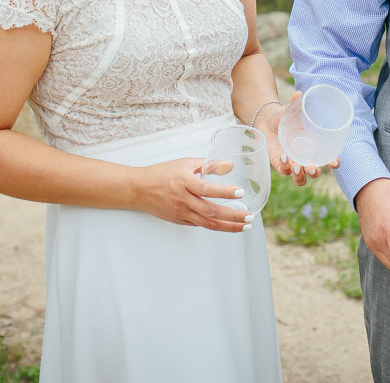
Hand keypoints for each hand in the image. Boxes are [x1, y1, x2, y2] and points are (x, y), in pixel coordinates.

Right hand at [132, 157, 254, 232]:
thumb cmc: (162, 173)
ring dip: (228, 226)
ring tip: (244, 226)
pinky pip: (200, 225)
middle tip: (249, 217)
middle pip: (211, 211)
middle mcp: (183, 200)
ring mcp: (181, 213)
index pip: (208, 189)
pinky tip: (226, 224)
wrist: (139, 189)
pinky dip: (215, 225)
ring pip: (208, 223)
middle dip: (233, 216)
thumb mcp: (185, 163)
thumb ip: (208, 165)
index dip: (225, 192)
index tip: (240, 193)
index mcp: (184, 182)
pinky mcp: (179, 220)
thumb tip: (229, 165)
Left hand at [255, 92, 339, 185]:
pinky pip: (284, 171)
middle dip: (316, 172)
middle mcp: (304, 156)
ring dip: (301, 177)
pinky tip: (283, 157)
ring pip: (301, 179)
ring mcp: (292, 162)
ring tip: (298, 167)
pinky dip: (285, 167)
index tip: (335, 162)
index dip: (333, 162)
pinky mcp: (279, 163)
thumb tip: (299, 94)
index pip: (328, 158)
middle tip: (313, 168)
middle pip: (315, 172)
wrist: (265, 120)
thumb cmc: (283, 116)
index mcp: (313, 145)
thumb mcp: (290, 110)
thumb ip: (295, 103)